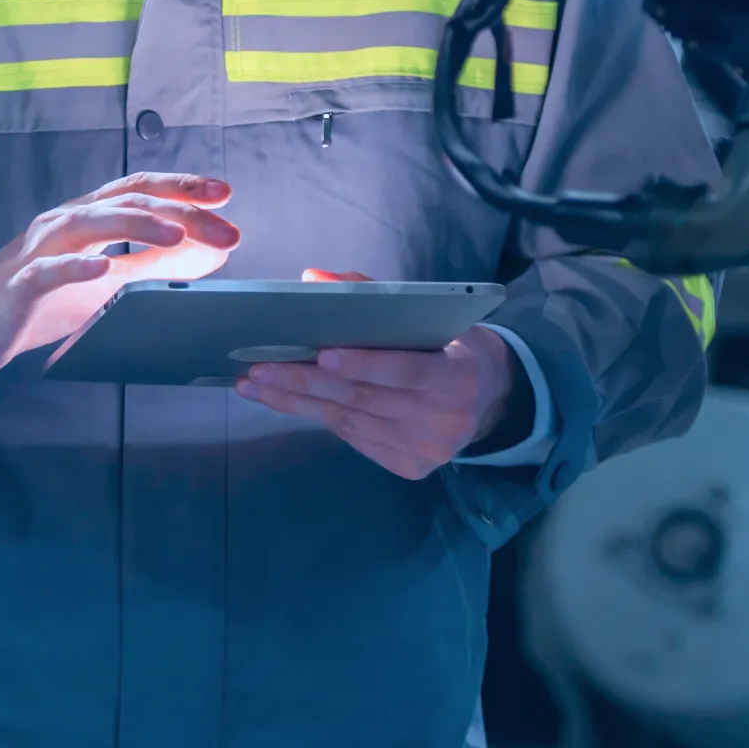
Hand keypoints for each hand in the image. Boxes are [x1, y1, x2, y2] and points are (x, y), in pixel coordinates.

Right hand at [0, 173, 238, 384]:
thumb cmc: (38, 302)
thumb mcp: (105, 285)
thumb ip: (153, 266)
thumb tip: (209, 252)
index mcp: (86, 218)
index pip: (139, 190)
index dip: (182, 187)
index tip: (226, 193)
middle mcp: (64, 222)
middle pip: (125, 203)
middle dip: (178, 211)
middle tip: (225, 227)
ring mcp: (38, 250)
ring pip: (90, 225)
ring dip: (137, 226)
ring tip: (177, 234)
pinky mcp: (16, 285)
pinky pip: (48, 272)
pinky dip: (77, 268)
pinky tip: (103, 270)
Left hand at [233, 268, 520, 479]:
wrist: (493, 398)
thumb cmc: (452, 342)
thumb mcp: (431, 312)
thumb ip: (374, 294)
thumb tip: (312, 280)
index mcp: (456, 375)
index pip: (402, 371)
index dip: (362, 363)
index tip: (320, 353)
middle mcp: (443, 421)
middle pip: (364, 400)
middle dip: (305, 382)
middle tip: (258, 368)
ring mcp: (426, 451)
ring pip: (351, 423)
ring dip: (297, 403)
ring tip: (255, 386)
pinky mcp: (410, 468)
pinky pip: (356, 440)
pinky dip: (320, 417)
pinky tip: (287, 402)